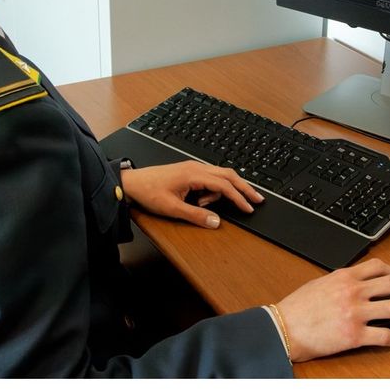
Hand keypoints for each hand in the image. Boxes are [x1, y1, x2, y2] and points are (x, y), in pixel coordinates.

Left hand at [120, 161, 265, 228]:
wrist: (132, 182)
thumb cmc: (149, 192)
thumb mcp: (172, 208)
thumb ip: (196, 215)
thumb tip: (216, 221)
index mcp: (194, 174)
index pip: (224, 185)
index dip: (239, 197)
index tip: (249, 207)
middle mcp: (196, 167)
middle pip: (228, 175)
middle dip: (244, 187)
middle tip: (257, 199)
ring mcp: (193, 168)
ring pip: (221, 175)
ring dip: (227, 189)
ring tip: (212, 206)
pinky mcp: (190, 171)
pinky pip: (211, 177)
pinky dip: (215, 188)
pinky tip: (204, 201)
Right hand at [274, 258, 389, 361]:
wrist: (283, 328)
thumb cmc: (297, 308)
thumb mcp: (320, 284)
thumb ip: (342, 282)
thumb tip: (359, 284)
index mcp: (344, 277)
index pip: (379, 267)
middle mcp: (353, 292)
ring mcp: (355, 313)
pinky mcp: (354, 335)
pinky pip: (384, 335)